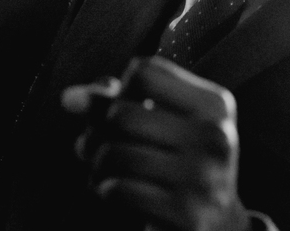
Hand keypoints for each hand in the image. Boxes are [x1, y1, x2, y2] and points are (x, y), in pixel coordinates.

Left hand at [62, 56, 249, 230]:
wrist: (219, 224)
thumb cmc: (182, 162)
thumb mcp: (166, 122)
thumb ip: (117, 101)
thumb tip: (69, 98)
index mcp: (215, 104)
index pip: (144, 73)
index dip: (121, 89)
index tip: (124, 109)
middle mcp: (214, 136)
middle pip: (122, 113)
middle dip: (97, 131)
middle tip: (94, 145)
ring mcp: (202, 177)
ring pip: (115, 152)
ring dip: (96, 163)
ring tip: (100, 169)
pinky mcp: (185, 214)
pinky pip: (119, 189)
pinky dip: (104, 188)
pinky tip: (112, 190)